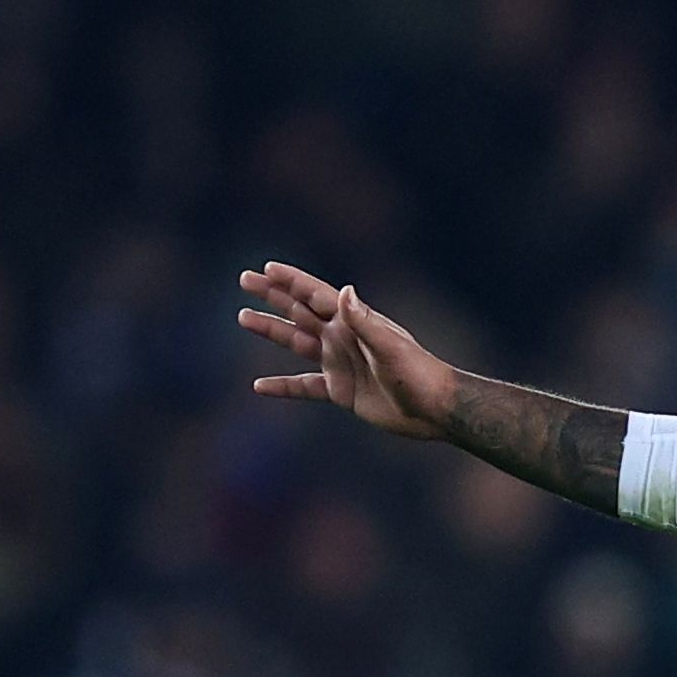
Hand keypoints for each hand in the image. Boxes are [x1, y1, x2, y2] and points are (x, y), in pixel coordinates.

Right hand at [238, 262, 458, 439]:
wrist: (433, 408)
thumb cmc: (417, 373)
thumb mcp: (389, 346)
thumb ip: (364, 321)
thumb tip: (345, 291)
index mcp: (353, 322)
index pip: (315, 295)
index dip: (291, 280)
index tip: (266, 268)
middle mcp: (342, 337)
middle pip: (299, 311)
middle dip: (272, 295)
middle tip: (245, 279)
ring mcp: (339, 363)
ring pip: (296, 343)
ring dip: (271, 330)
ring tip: (243, 317)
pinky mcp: (340, 390)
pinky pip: (304, 386)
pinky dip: (282, 386)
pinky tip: (260, 386)